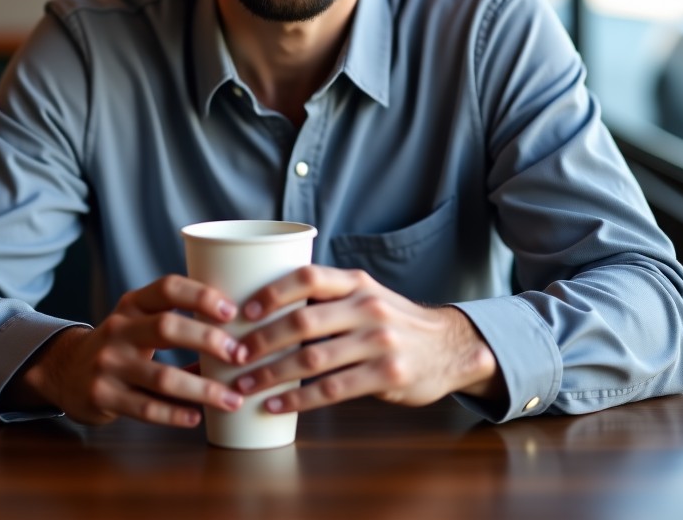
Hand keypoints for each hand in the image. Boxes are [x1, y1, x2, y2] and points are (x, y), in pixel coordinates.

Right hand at [5, 274, 246, 426]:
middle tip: (241, 355)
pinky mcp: (102, 396)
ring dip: (203, 389)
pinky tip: (197, 416)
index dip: (201, 295)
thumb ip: (179, 324)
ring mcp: (107, 363)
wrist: (65, 372)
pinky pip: (145, 408)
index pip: (168, 287)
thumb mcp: (140, 322)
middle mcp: (118, 329)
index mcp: (132, 304)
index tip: (232, 311)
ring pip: (162, 376)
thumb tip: (236, 335)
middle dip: (209, 340)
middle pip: (168, 327)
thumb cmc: (121, 344)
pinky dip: (175, 413)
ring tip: (232, 398)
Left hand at [231, 265, 503, 413]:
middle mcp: (367, 307)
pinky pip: (332, 390)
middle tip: (233, 355)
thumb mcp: (365, 295)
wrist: (448, 346)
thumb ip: (326, 297)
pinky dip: (299, 399)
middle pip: (303, 321)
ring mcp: (379, 341)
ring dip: (272, 374)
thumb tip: (264, 306)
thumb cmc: (392, 320)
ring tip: (245, 385)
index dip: (273, 292)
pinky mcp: (386, 375)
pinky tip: (277, 405)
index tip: (243, 310)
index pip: (308, 277)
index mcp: (355, 282)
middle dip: (262, 341)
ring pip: (312, 359)